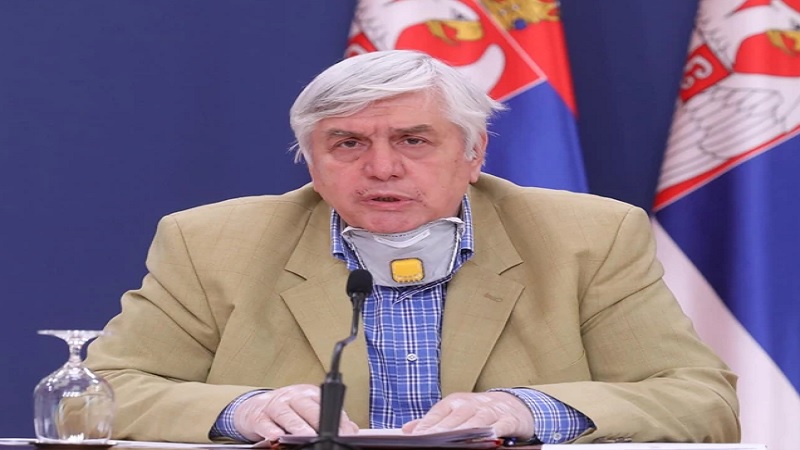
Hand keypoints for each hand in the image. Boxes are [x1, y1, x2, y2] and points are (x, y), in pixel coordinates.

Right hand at [232, 384, 358, 441]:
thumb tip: (352, 430)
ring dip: (297, 425)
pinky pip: (264, 422)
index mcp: (310, 395)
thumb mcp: (308, 410)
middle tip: (329, 434)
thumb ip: (329, 419)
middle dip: (320, 421)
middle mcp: (293, 397)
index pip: (327, 405)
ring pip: (287, 414)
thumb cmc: (288, 411)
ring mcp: (275, 405)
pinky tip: (276, 436)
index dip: (338, 420)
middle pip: (308, 407)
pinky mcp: (259, 416)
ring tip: (307, 436)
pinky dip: (270, 429)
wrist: (255, 407)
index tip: (347, 433)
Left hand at [402, 392, 533, 439]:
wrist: (512, 405)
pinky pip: (501, 425)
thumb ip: (433, 421)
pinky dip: (495, 431)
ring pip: (477, 421)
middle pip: (457, 417)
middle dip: (443, 429)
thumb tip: (407, 429)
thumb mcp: (455, 412)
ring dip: (466, 431)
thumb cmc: (478, 411)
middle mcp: (472, 404)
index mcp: (456, 401)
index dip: (428, 424)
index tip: (416, 435)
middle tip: (430, 440)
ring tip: (453, 441)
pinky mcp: (509, 419)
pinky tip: (487, 437)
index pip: (439, 412)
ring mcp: (491, 411)